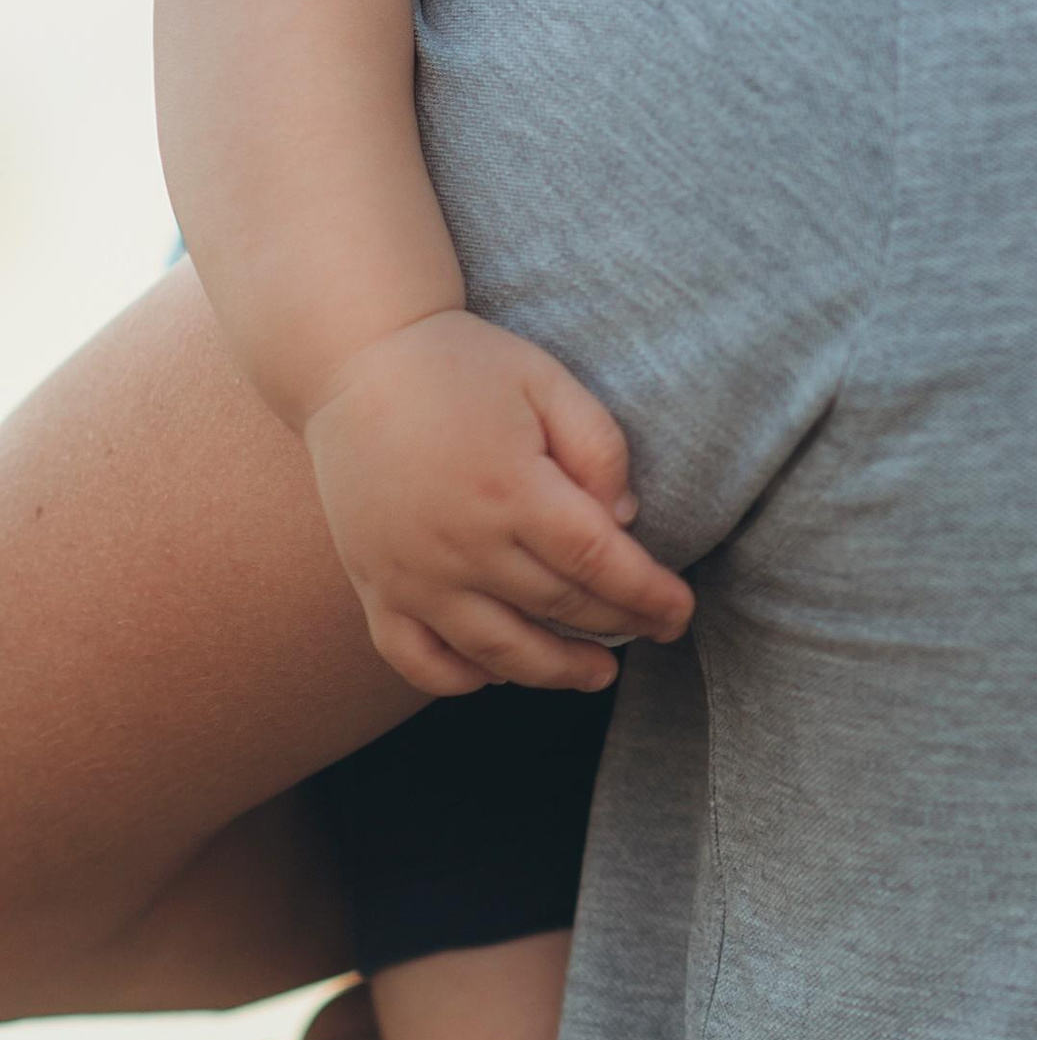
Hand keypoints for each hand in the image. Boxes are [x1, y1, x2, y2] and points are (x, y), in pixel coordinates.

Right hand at [303, 310, 694, 696]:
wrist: (354, 360)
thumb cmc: (461, 366)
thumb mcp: (548, 381)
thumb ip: (598, 449)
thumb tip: (623, 521)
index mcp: (512, 489)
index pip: (598, 562)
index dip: (647, 595)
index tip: (680, 612)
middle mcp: (461, 544)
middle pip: (558, 607)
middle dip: (618, 626)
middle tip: (654, 632)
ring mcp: (411, 574)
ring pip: (495, 651)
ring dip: (553, 672)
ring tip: (596, 675)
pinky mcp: (373, 585)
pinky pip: (415, 658)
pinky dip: (457, 679)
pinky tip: (495, 672)